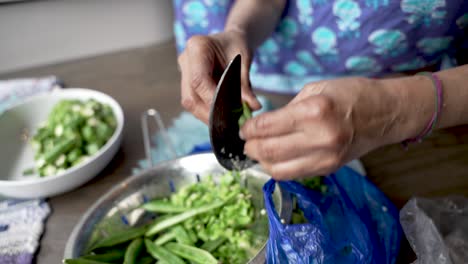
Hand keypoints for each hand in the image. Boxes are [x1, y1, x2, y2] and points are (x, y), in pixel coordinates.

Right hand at [178, 30, 260, 123]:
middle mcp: (186, 59)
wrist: (232, 40)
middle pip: (190, 96)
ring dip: (208, 116)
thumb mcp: (244, 61)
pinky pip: (195, 102)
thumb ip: (245, 85)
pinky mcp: (187, 82)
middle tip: (229, 125)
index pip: (199, 80)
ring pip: (190, 103)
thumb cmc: (237, 46)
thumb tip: (252, 107)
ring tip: (227, 123)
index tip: (228, 113)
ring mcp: (184, 72)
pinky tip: (222, 117)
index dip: (212, 100)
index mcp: (197, 47)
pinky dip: (208, 112)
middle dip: (209, 114)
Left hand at [240, 77, 409, 179]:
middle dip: (250, 147)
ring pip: (278, 169)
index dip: (249, 129)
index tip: (243, 128)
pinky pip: (293, 174)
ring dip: (261, 162)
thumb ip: (288, 108)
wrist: (386, 114)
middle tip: (246, 141)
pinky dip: (278, 168)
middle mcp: (319, 138)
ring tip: (257, 151)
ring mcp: (325, 158)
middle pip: (269, 151)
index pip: (267, 127)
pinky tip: (274, 158)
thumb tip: (264, 124)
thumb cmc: (352, 95)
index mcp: (314, 112)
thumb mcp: (316, 89)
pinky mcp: (328, 169)